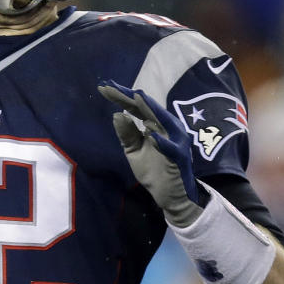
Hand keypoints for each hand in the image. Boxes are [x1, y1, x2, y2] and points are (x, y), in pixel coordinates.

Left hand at [98, 80, 205, 226]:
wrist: (171, 196)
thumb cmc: (154, 171)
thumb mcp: (134, 151)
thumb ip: (127, 134)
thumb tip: (116, 114)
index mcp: (156, 124)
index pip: (137, 107)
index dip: (121, 97)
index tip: (103, 88)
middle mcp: (168, 127)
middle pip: (147, 108)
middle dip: (129, 97)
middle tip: (110, 87)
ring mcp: (176, 141)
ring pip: (162, 121)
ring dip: (148, 109)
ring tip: (134, 97)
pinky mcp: (180, 157)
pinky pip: (170, 148)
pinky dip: (162, 141)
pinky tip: (150, 134)